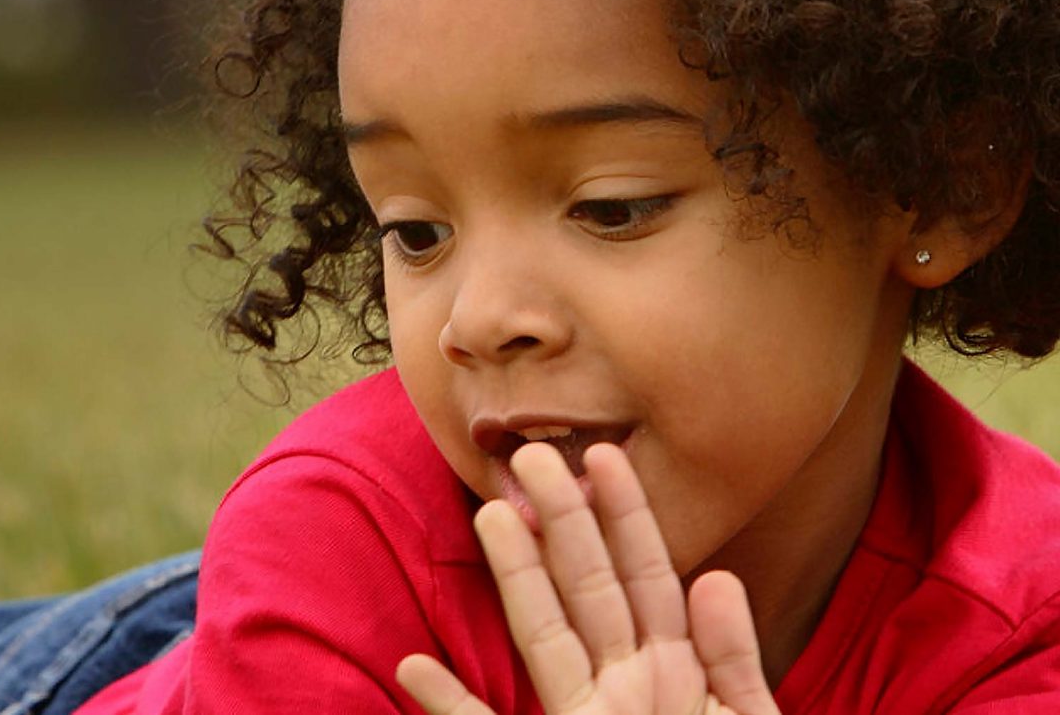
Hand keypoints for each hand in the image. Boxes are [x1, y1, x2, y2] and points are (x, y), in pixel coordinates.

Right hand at [396, 442, 780, 714]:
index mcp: (677, 670)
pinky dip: (450, 707)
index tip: (604, 458)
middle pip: (589, 587)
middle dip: (564, 521)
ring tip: (488, 516)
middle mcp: (623, 684)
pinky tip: (413, 670)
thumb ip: (732, 659)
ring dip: (516, 578)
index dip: (627, 517)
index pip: (649, 576)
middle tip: (533, 455)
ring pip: (543, 636)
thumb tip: (716, 576)